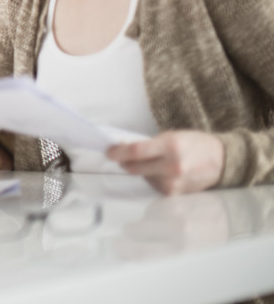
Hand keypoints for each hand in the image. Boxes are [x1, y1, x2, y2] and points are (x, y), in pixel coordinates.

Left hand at [106, 130, 224, 194]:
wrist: (222, 161)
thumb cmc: (194, 144)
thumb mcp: (172, 136)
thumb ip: (149, 145)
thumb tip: (123, 149)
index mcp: (170, 146)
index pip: (136, 151)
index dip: (118, 152)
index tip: (108, 152)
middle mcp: (172, 166)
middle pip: (135, 167)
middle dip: (124, 162)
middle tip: (119, 157)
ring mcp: (174, 182)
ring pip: (143, 177)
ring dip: (141, 170)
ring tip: (155, 163)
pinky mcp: (175, 194)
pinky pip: (154, 186)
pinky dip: (152, 179)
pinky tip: (163, 173)